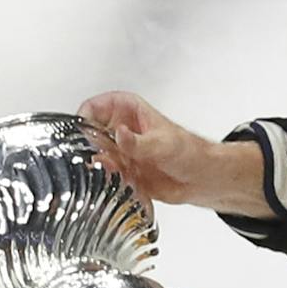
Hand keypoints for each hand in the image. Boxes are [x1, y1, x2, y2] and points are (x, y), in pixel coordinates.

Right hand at [76, 91, 271, 216]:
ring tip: (115, 171)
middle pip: (90, 133)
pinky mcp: (123, 172)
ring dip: (101, 166)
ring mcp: (120, 151)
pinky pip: (107, 175)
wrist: (202, 179)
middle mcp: (121, 129)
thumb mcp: (162, 145)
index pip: (95, 106)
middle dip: (91, 147)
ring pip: (96, 156)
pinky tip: (123, 182)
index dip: (86, 117)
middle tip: (100, 157)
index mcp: (128, 110)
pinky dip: (110, 180)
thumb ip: (137, 143)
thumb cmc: (190, 152)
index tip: (84, 130)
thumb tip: (120, 135)